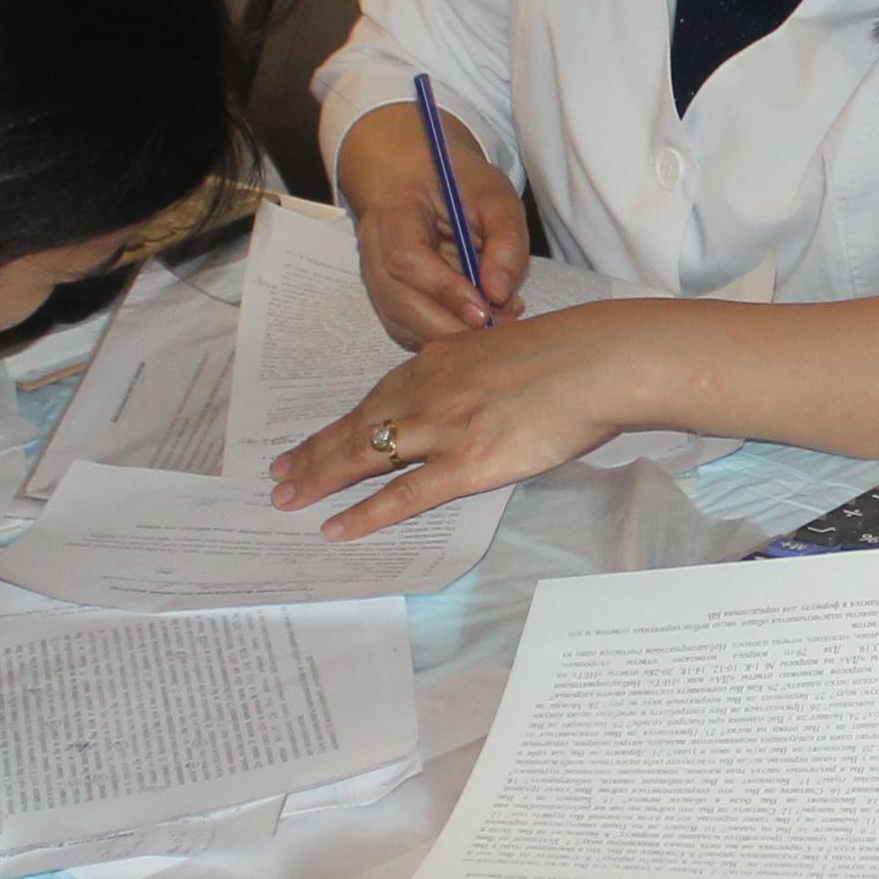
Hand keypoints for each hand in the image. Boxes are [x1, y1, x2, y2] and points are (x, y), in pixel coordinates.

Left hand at [264, 302, 656, 537]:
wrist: (599, 361)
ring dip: (321, 477)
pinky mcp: (468, 462)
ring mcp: (445, 427)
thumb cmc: (571, 354)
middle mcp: (429, 390)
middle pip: (358, 425)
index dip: (342, 421)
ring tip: (288, 500)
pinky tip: (337, 527)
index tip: (315, 439)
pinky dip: (366, 512)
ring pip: (366, 454)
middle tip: (278, 475)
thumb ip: (479, 376)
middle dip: (314, 452)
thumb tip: (477, 401)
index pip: (377, 397)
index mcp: (439, 360)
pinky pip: (405, 493)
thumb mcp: (507, 351)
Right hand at [334, 100, 528, 341]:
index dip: (444, 289)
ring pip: (400, 323)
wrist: (415, 178)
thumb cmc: (456, 184)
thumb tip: (499, 294)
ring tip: (494, 325)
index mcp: (394, 210)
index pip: (406, 258)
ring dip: (447, 336)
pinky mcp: (385, 296)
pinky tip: (474, 324)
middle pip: (397, 301)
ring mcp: (374, 275)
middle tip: (497, 328)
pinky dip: (440, 336)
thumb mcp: (494, 195)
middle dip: (448, 326)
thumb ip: (505, 239)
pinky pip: (406, 329)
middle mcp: (373, 247)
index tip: (484, 309)